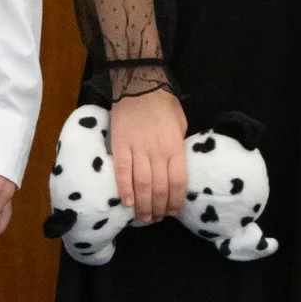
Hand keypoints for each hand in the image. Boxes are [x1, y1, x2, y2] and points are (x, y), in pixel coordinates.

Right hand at [109, 91, 189, 224]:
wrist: (138, 83)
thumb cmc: (163, 103)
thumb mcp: (181, 125)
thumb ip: (178, 147)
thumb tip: (175, 166)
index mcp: (175, 147)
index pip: (178, 182)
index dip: (175, 201)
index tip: (172, 212)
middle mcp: (158, 152)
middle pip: (160, 188)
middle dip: (158, 208)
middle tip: (155, 219)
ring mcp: (137, 149)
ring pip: (142, 184)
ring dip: (143, 205)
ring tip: (143, 217)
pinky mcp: (119, 145)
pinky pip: (122, 171)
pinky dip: (124, 188)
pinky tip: (126, 202)